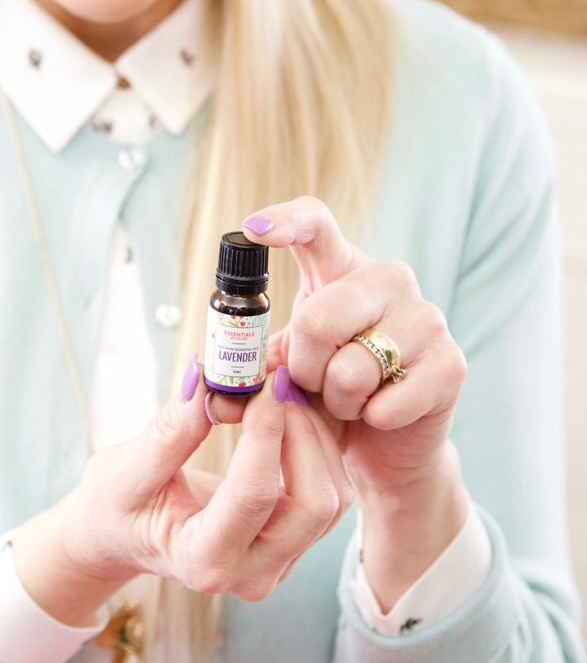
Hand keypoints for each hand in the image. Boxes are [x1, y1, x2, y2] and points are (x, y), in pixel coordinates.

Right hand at [12, 359, 352, 624]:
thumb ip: (170, 432)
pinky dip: (320, 448)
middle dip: (303, 435)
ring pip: (331, 499)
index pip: (254, 495)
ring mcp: (278, 562)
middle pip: (313, 505)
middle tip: (278, 384)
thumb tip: (211, 381)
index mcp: (203, 561)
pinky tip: (290, 414)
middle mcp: (250, 573)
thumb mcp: (126, 470)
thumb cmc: (118, 505)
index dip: (265, 432)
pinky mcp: (293, 543)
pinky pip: (330, 494)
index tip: (260, 383)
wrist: (124, 534)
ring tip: (281, 393)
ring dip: (316, 438)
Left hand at [242, 197, 469, 607]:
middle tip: (316, 383)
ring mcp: (426, 318)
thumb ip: (248, 379)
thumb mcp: (285, 377)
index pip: (317, 225)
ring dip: (339, 401)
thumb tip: (212, 396)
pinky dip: (370, 421)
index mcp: (342, 271)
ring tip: (351, 401)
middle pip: (316, 317)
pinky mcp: (450, 364)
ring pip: (351, 368)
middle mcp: (389, 281)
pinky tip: (380, 416)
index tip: (253, 229)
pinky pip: (386, 403)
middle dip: (303, 368)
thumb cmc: (330, 396)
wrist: (387, 441)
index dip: (286, 221)